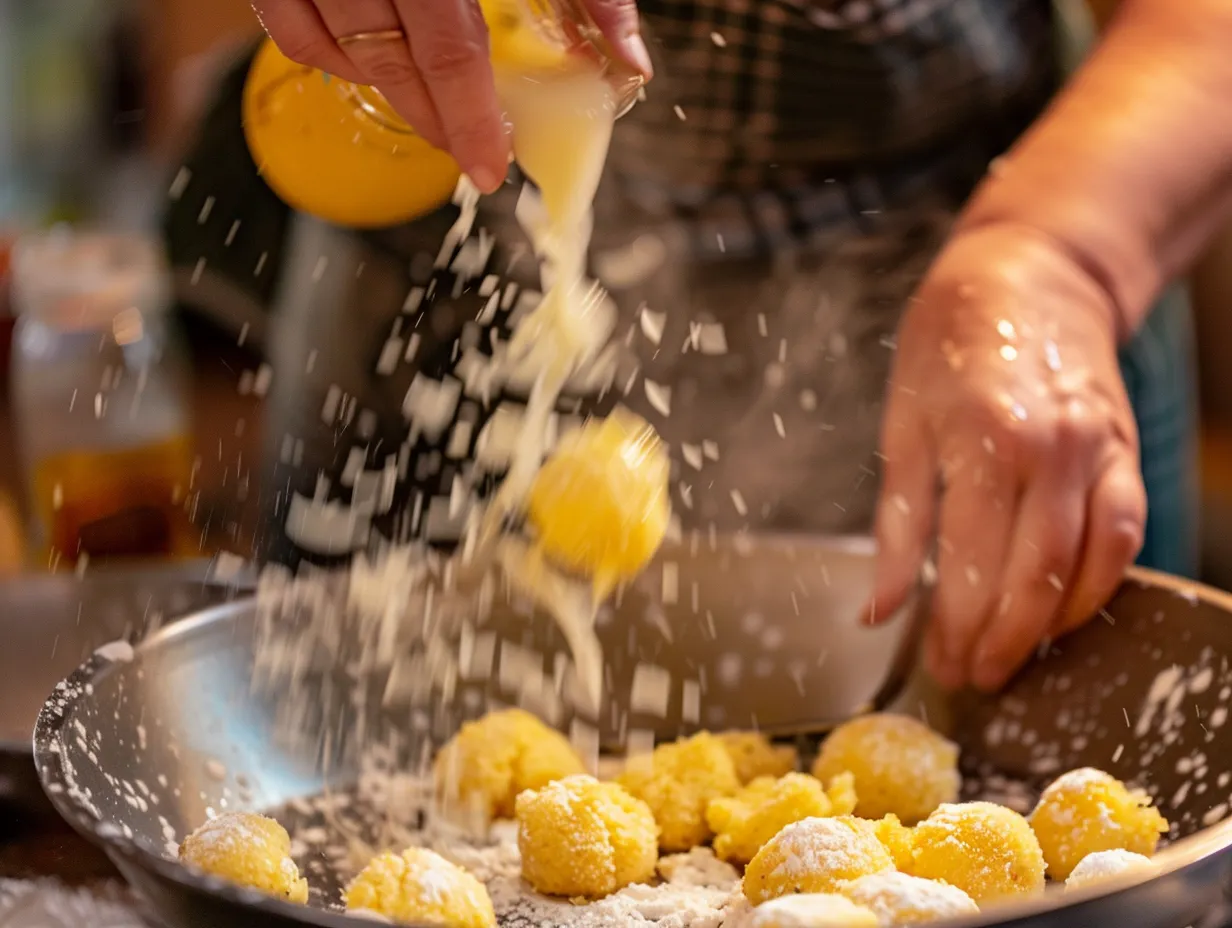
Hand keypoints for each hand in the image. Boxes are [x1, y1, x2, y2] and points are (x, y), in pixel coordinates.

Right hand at [250, 0, 650, 192]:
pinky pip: (290, 27)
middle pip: (394, 59)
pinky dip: (331, 57)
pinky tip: (374, 64)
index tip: (489, 168)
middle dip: (435, 120)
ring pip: (340, 49)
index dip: (470, 120)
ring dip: (390, 93)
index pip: (451, 49)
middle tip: (467, 151)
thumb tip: (630, 61)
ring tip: (433, 111)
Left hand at [868, 222, 1146, 691]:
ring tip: (1014, 657)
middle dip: (1004, 641)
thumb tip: (881, 608)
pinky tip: (1063, 609)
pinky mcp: (1124, 452)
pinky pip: (1125, 534)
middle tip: (975, 678)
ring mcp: (1097, 451)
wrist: (1030, 274)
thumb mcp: (901, 428)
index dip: (958, 628)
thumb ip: (897, 526)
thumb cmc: (947, 345)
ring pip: (1090, 564)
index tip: (941, 665)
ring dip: (1052, 625)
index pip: (974, 564)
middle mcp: (1050, 450)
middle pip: (1036, 577)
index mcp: (981, 440)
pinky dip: (1098, 583)